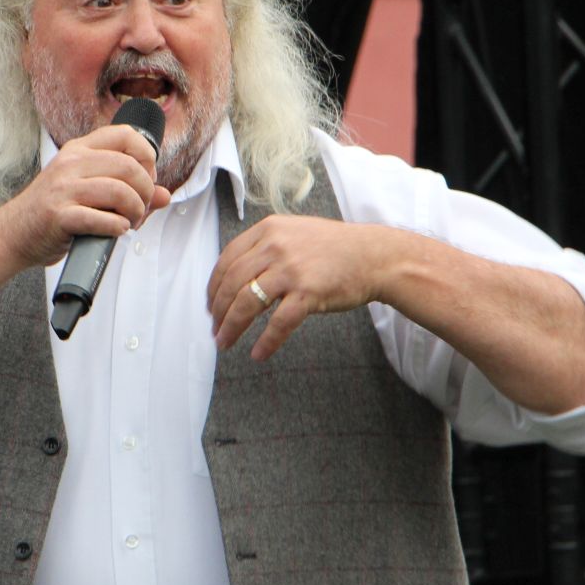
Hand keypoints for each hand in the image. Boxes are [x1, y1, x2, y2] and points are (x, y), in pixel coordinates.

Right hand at [0, 122, 171, 268]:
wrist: (13, 234)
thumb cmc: (53, 212)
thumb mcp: (88, 191)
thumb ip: (127, 190)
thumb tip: (164, 195)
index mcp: (79, 150)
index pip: (125, 135)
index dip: (147, 156)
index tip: (147, 177)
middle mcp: (71, 163)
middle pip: (129, 166)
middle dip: (145, 191)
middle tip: (140, 208)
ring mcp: (63, 188)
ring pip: (120, 192)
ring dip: (135, 212)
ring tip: (130, 222)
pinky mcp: (59, 215)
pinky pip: (103, 219)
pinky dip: (118, 228)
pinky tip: (115, 231)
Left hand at [207, 215, 390, 360]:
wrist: (374, 256)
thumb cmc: (335, 248)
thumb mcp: (294, 233)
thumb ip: (266, 246)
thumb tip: (236, 275)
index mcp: (268, 230)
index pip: (227, 259)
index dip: (214, 286)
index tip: (210, 304)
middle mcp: (275, 246)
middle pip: (232, 283)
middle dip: (218, 311)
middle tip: (215, 328)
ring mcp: (291, 269)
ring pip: (247, 303)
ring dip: (232, 327)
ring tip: (225, 342)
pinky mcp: (308, 292)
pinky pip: (278, 323)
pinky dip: (266, 342)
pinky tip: (258, 354)